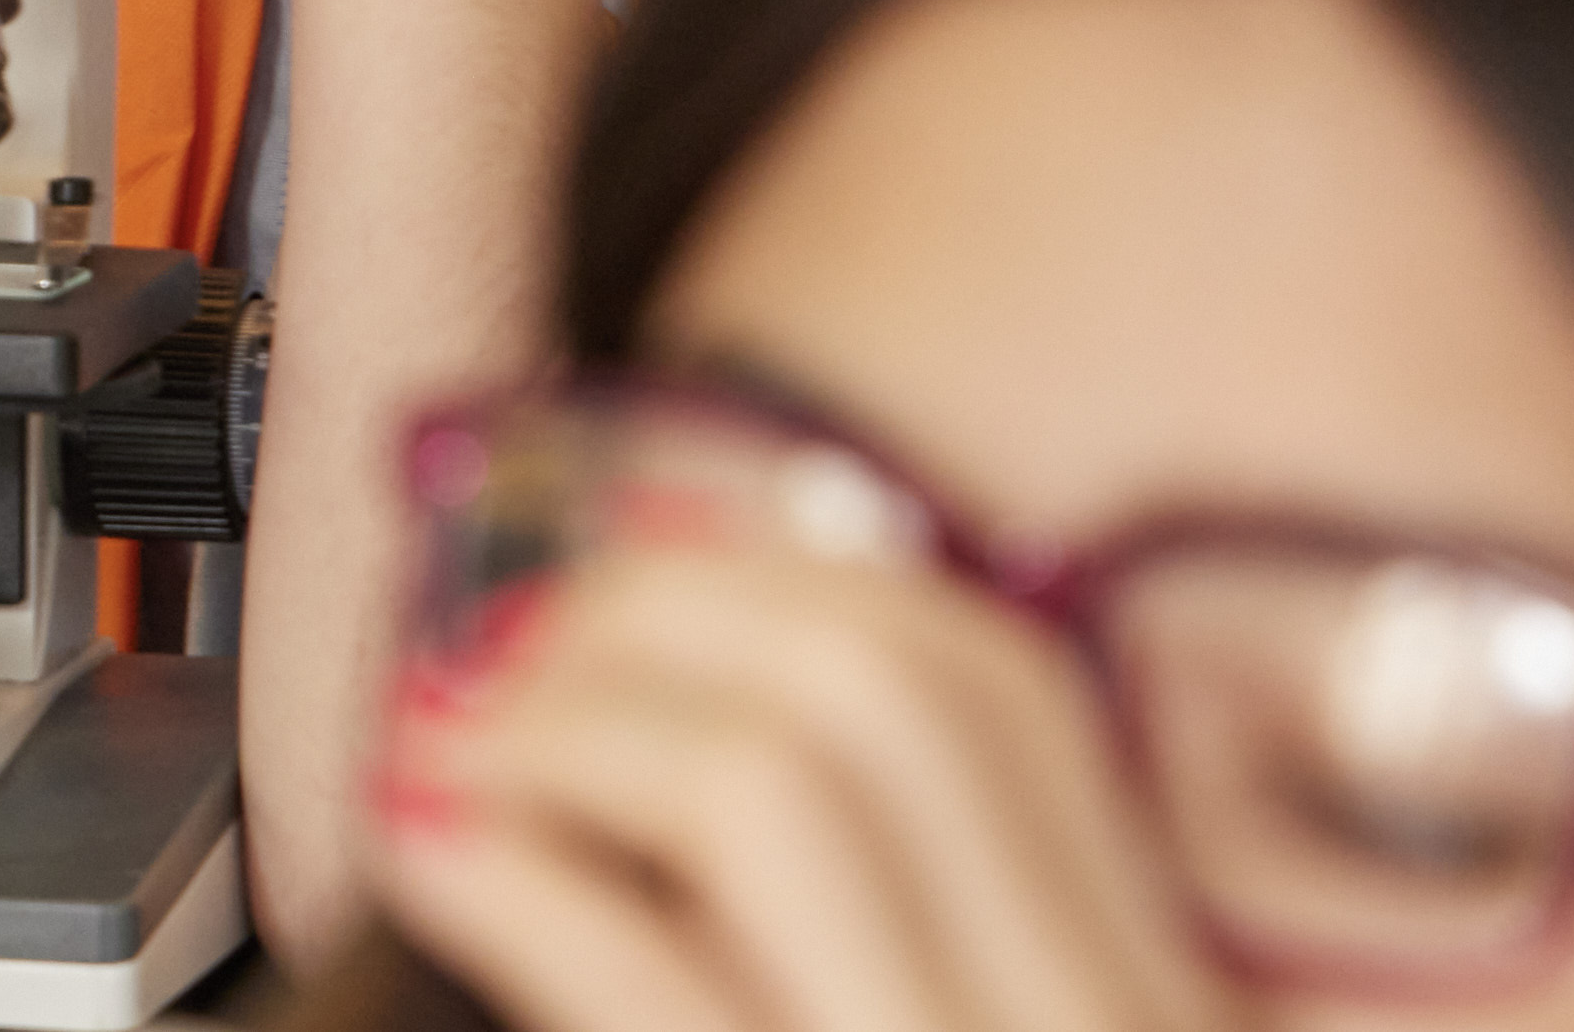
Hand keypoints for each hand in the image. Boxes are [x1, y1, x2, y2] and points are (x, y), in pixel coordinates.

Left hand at [376, 545, 1237, 1031]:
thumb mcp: (972, 1001)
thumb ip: (910, 901)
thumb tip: (671, 686)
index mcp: (1148, 993)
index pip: (1001, 689)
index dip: (775, 586)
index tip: (623, 587)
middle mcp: (1103, 1022)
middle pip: (885, 686)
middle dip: (649, 617)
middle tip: (501, 658)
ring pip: (773, 787)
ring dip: (566, 729)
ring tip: (457, 755)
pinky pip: (641, 971)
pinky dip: (500, 873)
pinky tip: (425, 843)